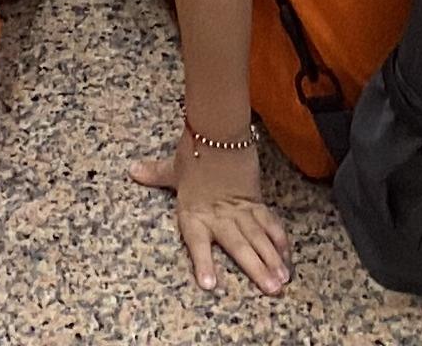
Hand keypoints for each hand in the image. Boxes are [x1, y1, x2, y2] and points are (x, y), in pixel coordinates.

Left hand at [128, 141, 290, 296]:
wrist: (218, 131)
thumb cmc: (194, 151)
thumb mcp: (173, 168)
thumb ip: (155, 175)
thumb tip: (133, 171)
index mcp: (195, 213)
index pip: (197, 243)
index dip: (203, 263)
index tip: (209, 285)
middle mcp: (219, 217)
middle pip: (240, 246)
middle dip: (256, 268)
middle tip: (271, 290)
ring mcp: (240, 211)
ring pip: (259, 238)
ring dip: (272, 259)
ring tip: (282, 280)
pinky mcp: (256, 202)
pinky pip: (270, 224)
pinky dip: (280, 240)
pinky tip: (287, 257)